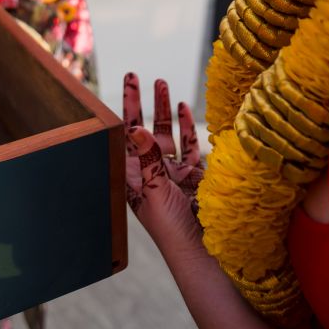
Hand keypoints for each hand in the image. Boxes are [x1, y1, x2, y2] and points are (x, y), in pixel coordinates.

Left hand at [123, 72, 203, 251]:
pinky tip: (185, 109)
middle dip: (141, 103)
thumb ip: (149, 160)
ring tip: (163, 84)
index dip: (127, 108)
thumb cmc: (170, 228)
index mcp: (134, 176)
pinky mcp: (194, 178)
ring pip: (167, 135)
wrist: (202, 252)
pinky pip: (188, 148)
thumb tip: (135, 129)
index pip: (126, 135)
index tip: (127, 82)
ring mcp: (172, 174)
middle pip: (143, 130)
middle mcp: (150, 172)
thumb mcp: (155, 192)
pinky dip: (187, 129)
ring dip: (165, 111)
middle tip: (137, 75)